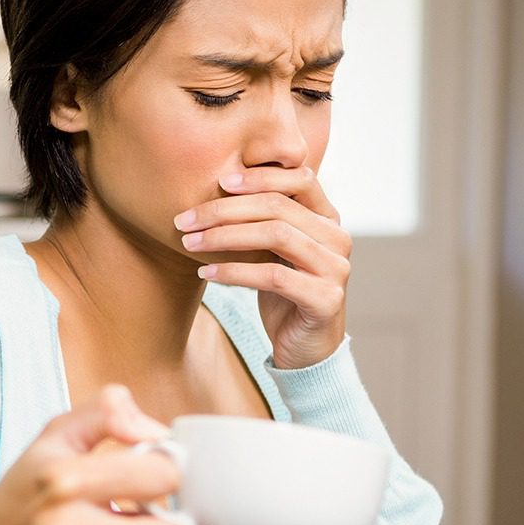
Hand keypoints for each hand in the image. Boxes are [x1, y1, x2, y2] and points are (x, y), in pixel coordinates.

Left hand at [176, 167, 351, 369]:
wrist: (305, 349)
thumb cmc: (284, 292)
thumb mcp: (274, 250)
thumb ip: (263, 219)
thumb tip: (218, 185)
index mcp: (328, 219)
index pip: (300, 178)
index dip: (261, 175)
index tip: (221, 181)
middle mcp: (338, 238)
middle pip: (279, 207)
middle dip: (225, 210)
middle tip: (185, 219)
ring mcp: (336, 269)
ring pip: (276, 235)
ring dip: (224, 237)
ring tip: (190, 243)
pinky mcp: (326, 299)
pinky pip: (273, 276)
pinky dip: (235, 272)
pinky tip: (207, 272)